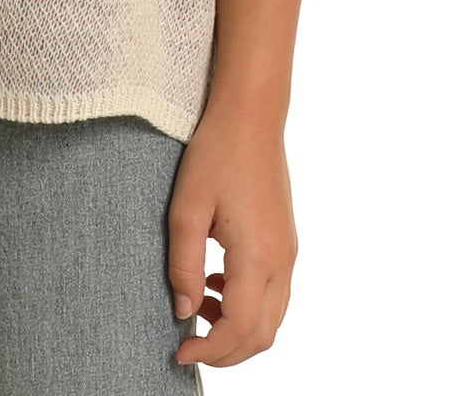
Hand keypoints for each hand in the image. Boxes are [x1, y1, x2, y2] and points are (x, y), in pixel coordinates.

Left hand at [167, 100, 298, 367]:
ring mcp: (289, 252)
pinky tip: (216, 284)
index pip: (240, 328)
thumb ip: (184, 264)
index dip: (210, 350)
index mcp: (258, 255)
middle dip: (226, 352)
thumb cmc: (216, 154)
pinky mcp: (287, 242)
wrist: (251, 117)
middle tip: (189, 344)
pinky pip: (274, 293)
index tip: (179, 351)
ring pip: (272, 318)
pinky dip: (248, 306)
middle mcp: (282, 260)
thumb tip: (183, 312)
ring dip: (238, 329)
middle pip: (263, 334)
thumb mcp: (186, 207)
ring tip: (198, 309)